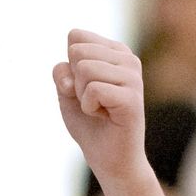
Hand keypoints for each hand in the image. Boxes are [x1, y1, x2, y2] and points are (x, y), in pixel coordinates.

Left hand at [52, 29, 146, 184]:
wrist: (109, 159)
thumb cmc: (89, 123)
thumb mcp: (66, 91)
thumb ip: (62, 70)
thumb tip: (72, 66)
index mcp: (115, 51)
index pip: (75, 37)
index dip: (69, 66)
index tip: (84, 87)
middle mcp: (128, 58)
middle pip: (77, 52)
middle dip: (75, 82)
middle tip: (92, 101)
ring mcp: (133, 77)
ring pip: (84, 68)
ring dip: (82, 96)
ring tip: (100, 109)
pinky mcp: (132, 97)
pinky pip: (92, 90)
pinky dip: (89, 108)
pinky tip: (105, 117)